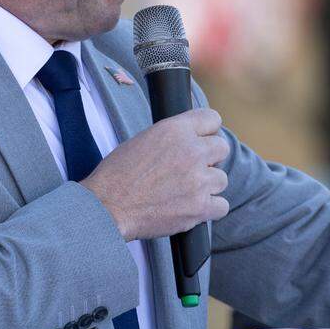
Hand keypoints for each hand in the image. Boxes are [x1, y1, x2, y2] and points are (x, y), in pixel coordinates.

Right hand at [81, 108, 230, 240]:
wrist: (107, 207)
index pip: (212, 119)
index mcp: (176, 130)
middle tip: (191, 169)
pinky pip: (221, 205)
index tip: (201, 141)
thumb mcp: (145, 138)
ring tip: (184, 191)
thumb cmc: (118, 174)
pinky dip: (209, 209)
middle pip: (222, 148)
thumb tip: (195, 137)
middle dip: (210, 158)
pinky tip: (192, 208)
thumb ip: (175, 135)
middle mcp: (192, 151)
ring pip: (221, 179)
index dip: (206, 131)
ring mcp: (198, 180)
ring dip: (207, 186)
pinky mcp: (200, 207)